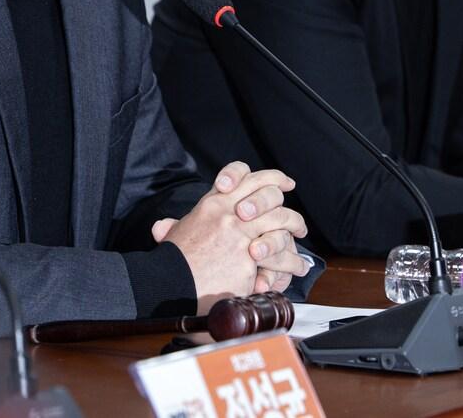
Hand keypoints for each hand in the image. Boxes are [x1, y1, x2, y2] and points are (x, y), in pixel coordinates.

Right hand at [151, 162, 309, 310]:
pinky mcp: (247, 256)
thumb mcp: (173, 239)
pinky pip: (278, 251)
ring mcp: (238, 233)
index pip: (242, 175)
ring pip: (278, 218)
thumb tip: (162, 226)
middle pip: (267, 193)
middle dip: (285, 201)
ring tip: (300, 234)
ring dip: (294, 225)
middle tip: (293, 212)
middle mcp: (227, 213)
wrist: (171, 287)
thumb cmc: (172, 266)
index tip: (283, 183)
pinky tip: (298, 265)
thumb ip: (174, 229)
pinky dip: (291, 259)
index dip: (266, 176)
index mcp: (211, 205)